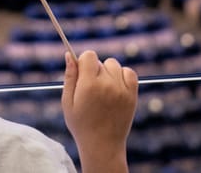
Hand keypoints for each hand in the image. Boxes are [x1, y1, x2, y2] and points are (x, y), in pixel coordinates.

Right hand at [61, 51, 137, 172]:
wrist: (102, 145)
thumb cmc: (81, 124)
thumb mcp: (68, 102)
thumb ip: (69, 77)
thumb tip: (69, 54)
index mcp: (88, 85)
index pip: (89, 55)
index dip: (83, 62)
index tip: (81, 74)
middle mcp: (107, 85)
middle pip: (100, 62)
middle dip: (94, 71)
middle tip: (90, 90)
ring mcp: (122, 89)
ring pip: (114, 65)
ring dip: (108, 72)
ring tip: (103, 90)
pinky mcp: (132, 95)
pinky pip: (129, 72)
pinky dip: (122, 75)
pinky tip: (115, 87)